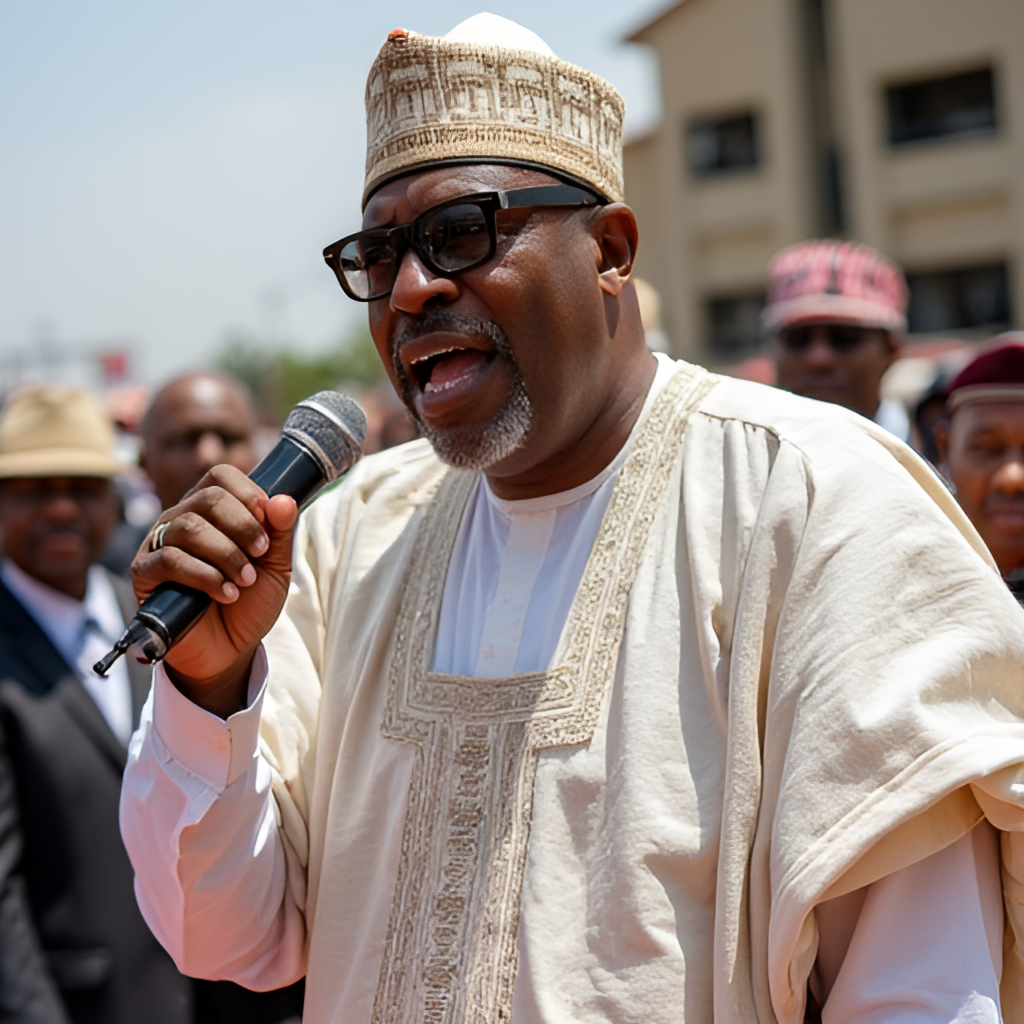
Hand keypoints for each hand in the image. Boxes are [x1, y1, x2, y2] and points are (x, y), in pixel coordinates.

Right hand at [130, 465, 297, 715]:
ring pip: (190, 528)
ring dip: (227, 555)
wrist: (228, 649)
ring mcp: (159, 543)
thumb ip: (281, 533)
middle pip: (208, 497)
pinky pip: (170, 560)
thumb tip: (284, 499)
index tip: (268, 531)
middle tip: (260, 556)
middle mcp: (181, 519)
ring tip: (245, 581)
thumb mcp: (275, 567)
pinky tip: (226, 594)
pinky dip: (206, 577)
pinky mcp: (144, 573)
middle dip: (243, 527)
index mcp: (210, 509)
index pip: (221, 476)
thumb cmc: (249, 602)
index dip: (249, 496)